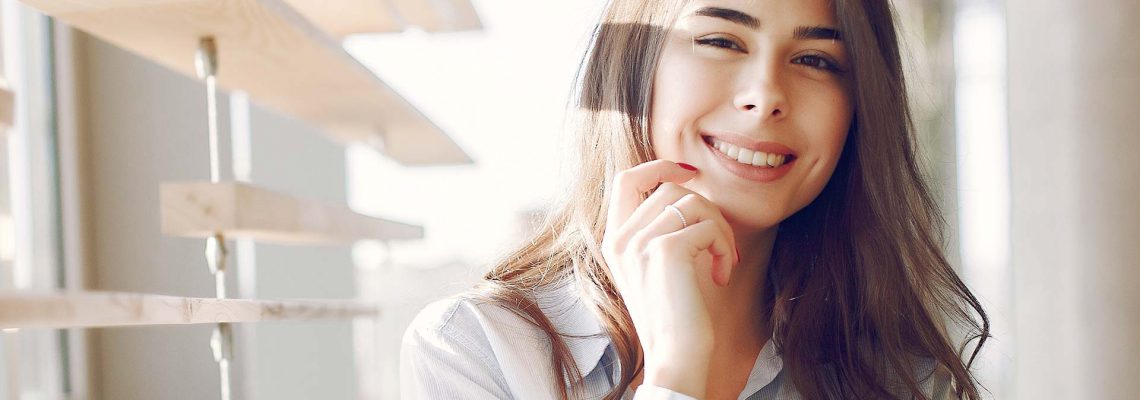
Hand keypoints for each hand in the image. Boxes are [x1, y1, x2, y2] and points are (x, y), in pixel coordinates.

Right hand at [601, 159, 740, 397]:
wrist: (675, 355)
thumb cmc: (673, 316)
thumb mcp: (653, 268)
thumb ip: (656, 231)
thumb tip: (685, 188)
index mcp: (613, 240)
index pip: (625, 179)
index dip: (659, 166)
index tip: (690, 173)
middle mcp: (620, 238)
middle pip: (671, 188)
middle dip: (707, 209)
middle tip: (720, 243)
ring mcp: (640, 243)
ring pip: (693, 203)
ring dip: (720, 230)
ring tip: (722, 261)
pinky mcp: (666, 250)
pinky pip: (708, 226)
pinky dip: (724, 248)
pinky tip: (721, 276)